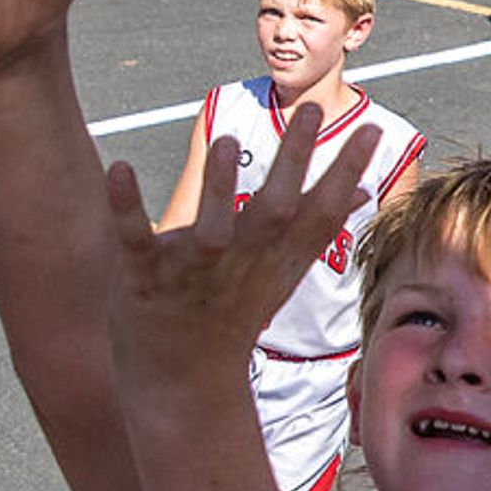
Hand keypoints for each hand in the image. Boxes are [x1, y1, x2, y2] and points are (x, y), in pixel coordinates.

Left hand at [102, 111, 381, 408]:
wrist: (183, 381)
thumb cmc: (233, 314)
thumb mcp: (283, 271)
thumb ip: (319, 226)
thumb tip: (362, 190)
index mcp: (273, 254)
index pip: (320, 208)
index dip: (346, 169)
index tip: (370, 128)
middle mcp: (240, 259)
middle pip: (275, 208)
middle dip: (295, 160)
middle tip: (312, 109)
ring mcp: (192, 270)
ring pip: (210, 227)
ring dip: (219, 187)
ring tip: (226, 143)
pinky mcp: (143, 276)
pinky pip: (134, 238)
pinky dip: (127, 207)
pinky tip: (120, 169)